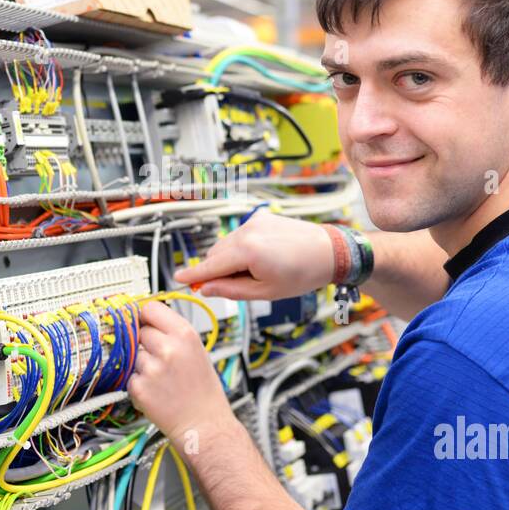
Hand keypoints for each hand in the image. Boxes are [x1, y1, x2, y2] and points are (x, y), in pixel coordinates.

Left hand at [129, 301, 232, 447]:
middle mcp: (168, 348)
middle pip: (138, 330)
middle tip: (160, 359)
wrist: (204, 424)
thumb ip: (172, 331)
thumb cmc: (203, 390)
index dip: (144, 315)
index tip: (142, 320)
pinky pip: (129, 376)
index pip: (150, 308)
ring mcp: (152, 369)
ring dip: (141, 364)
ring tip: (161, 379)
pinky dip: (138, 383)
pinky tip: (155, 391)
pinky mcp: (139, 388)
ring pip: (132, 354)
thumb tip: (145, 318)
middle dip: (144, 343)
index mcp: (185, 334)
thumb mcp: (196, 349)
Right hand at [172, 211, 332, 300]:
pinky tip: (262, 257)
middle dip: (217, 270)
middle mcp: (248, 231)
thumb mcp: (265, 292)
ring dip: (231, 259)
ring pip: (227, 243)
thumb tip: (207, 288)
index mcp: (248, 251)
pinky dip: (243, 247)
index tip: (178, 278)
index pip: (211, 265)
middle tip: (233, 286)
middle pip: (216, 253)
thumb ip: (231, 290)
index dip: (193, 274)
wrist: (330, 251)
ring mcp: (255, 222)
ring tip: (257, 272)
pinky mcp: (262, 217)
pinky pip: (241, 235)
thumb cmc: (303, 273)